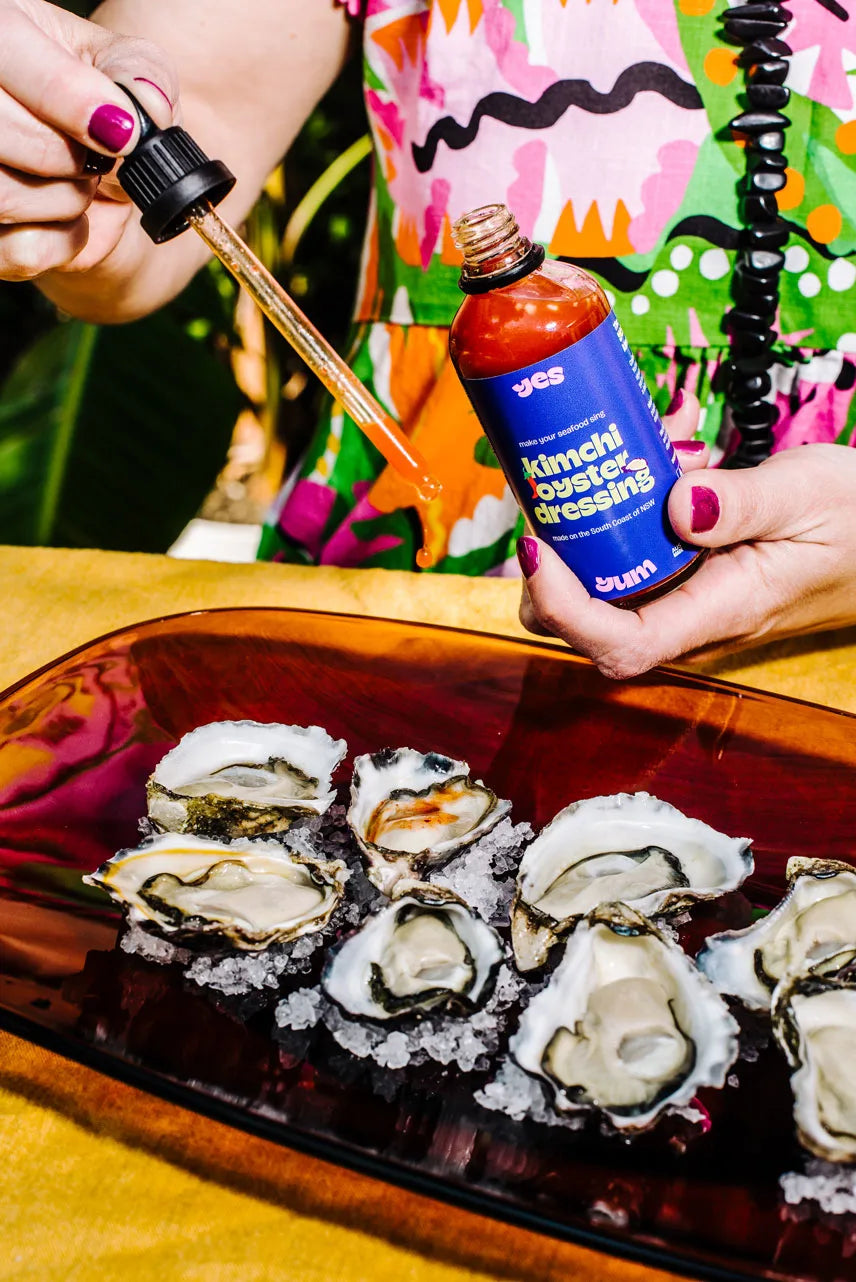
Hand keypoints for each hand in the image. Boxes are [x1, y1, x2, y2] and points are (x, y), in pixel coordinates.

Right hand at [0, 0, 176, 282]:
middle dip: (69, 156)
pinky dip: (65, 241)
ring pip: (4, 194)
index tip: (120, 130)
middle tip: (98, 156)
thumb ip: (142, 76)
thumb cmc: (113, 111)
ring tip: (82, 180)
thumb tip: (141, 105)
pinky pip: (20, 250)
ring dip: (68, 198)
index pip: (5, 48)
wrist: (108, 181)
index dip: (64, 94)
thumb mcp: (136, 74)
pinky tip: (68, 217)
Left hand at [518, 395, 855, 677]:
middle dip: (549, 568)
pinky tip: (632, 467)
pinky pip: (627, 564)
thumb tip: (676, 503)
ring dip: (577, 537)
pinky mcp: (682, 580)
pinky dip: (611, 522)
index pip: (621, 644)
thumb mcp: (808, 496)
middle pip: (586, 628)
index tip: (536, 545)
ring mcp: (683, 604)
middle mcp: (690, 622)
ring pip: (600, 593)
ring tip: (593, 467)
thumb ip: (741, 503)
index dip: (563, 607)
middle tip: (547, 491)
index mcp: (721, 613)